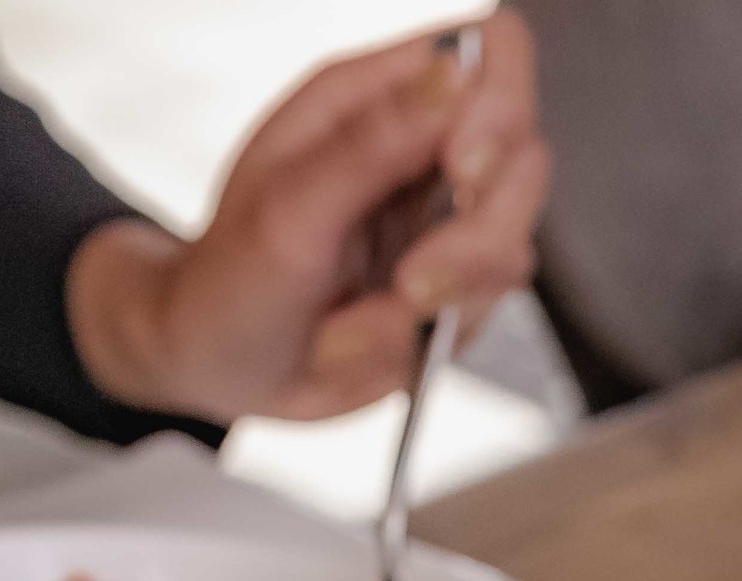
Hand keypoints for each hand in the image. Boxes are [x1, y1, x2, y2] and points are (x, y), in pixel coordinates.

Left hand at [70, 13, 546, 424]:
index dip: (499, 105)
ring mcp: (444, 222)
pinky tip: (359, 340)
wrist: (217, 365)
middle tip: (410, 285)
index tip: (462, 172)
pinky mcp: (454, 286)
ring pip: (512, 245)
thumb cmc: (231, 277)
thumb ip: (375, 143)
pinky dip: (424, 339)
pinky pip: (486, 309)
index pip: (491, 53)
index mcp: (373, 99)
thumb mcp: (291, 209)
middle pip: (524, 159)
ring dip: (442, 301)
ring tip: (353, 327)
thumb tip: (454, 74)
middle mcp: (420, 150)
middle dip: (477, 236)